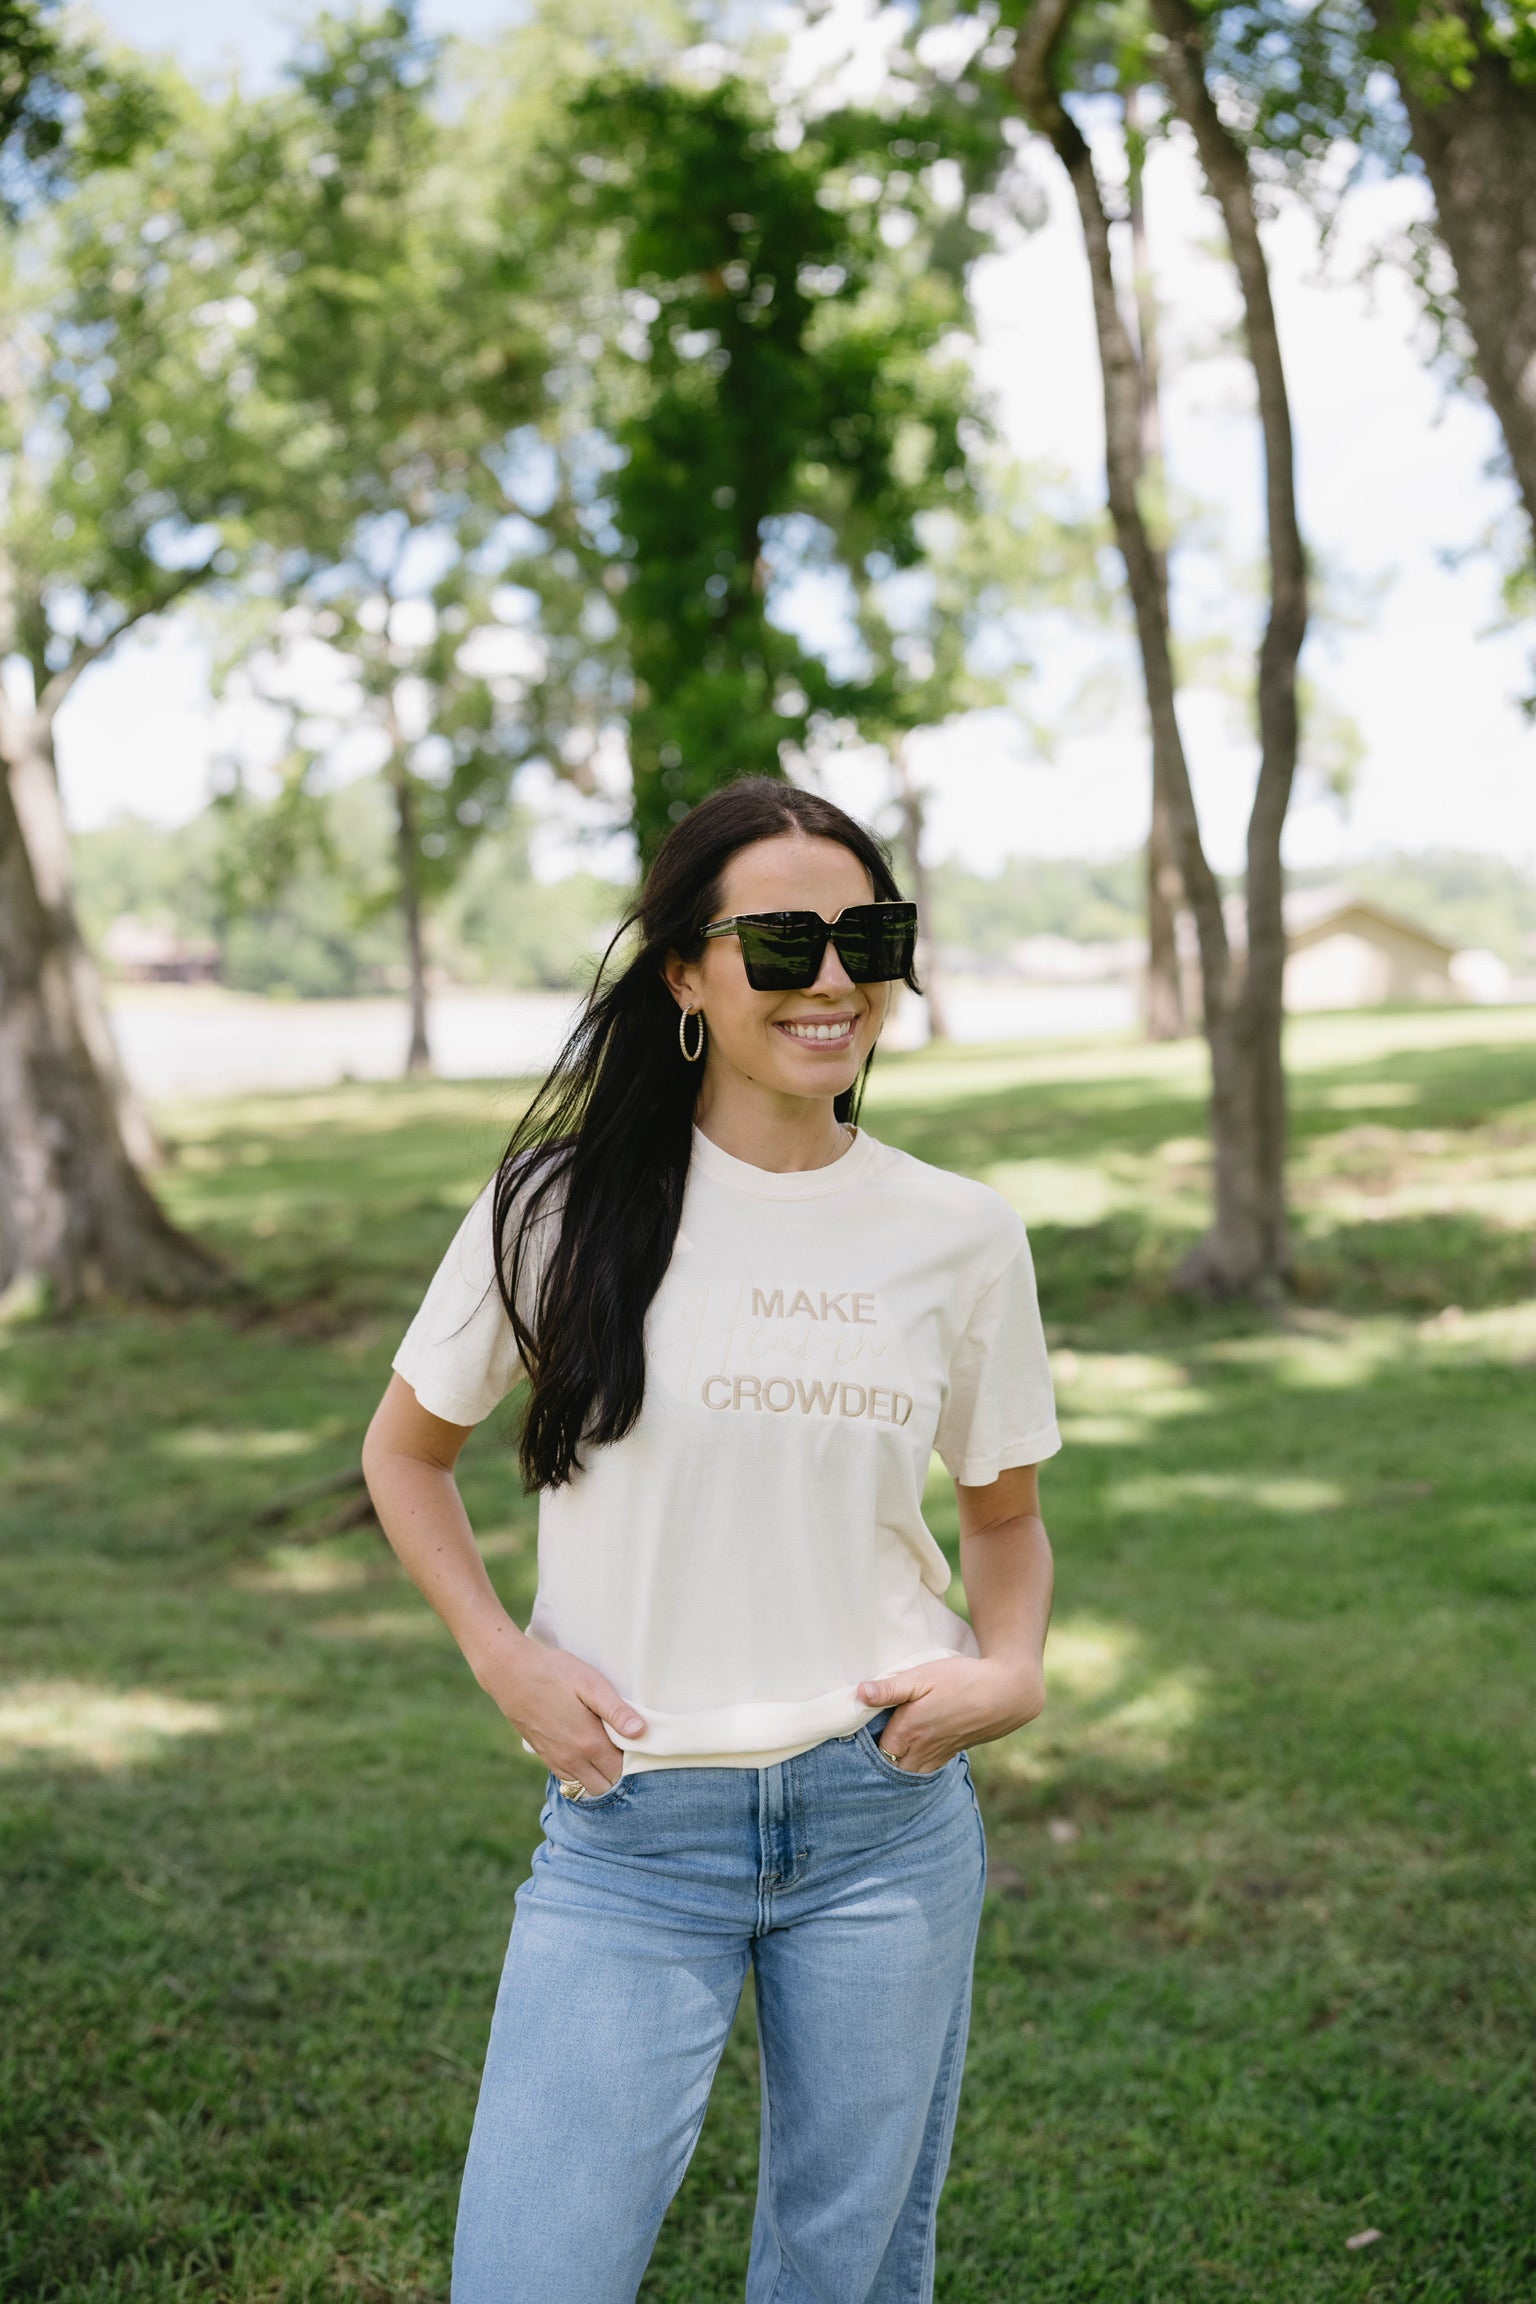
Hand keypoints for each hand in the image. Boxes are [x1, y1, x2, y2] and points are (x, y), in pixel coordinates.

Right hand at [472, 1629, 645, 1795]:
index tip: (643, 1748)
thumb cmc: (554, 1672)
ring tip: (611, 1754)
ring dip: (602, 1778)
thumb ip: (616, 1711)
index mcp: (589, 1743)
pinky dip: (583, 1776)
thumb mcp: (590, 1683)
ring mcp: (556, 1761)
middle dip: (621, 1776)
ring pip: (587, 1788)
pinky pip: (570, 1780)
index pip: (622, 1772)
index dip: (636, 1764)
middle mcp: (573, 1760)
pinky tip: (589, 1756)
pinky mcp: (545, 1756)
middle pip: (606, 1786)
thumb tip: (642, 1733)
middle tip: (629, 1752)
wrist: (509, 1672)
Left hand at [855, 1653, 1044, 1774]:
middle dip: (876, 1765)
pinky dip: (914, 1768)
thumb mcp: (923, 1676)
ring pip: (909, 1774)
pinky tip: (910, 1755)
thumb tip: (859, 1694)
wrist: (1007, 1692)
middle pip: (890, 1770)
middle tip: (864, 1750)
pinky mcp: (953, 1752)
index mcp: (909, 1732)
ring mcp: (939, 1754)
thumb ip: (890, 1688)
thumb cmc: (962, 1680)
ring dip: (895, 1769)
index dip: (862, 1747)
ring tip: (884, 1756)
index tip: (853, 1736)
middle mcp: (922, 1750)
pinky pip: (926, 1771)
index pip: (875, 1752)